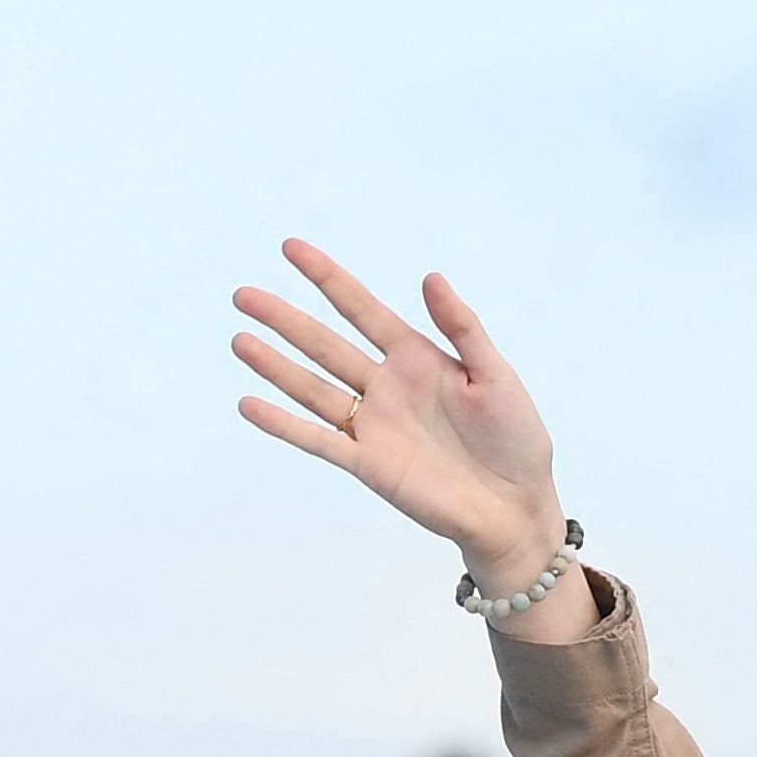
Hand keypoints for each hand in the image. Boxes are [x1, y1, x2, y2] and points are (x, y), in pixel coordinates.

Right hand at [232, 239, 569, 592]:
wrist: (517, 507)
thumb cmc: (516, 440)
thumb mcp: (496, 375)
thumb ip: (462, 327)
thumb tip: (430, 276)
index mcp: (417, 357)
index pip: (361, 309)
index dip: (327, 278)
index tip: (291, 248)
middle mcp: (387, 386)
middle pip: (325, 344)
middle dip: (285, 319)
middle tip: (243, 295)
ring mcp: (374, 425)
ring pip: (313, 388)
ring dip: (275, 365)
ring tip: (240, 339)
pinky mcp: (368, 464)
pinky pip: (318, 440)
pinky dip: (283, 424)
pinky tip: (248, 404)